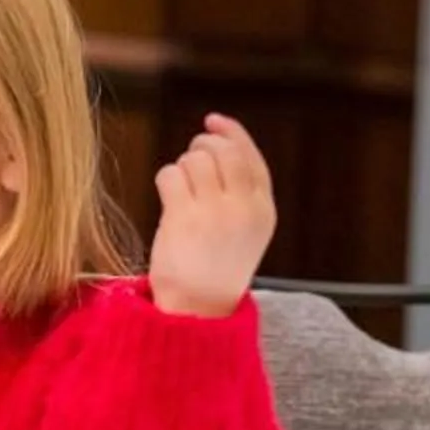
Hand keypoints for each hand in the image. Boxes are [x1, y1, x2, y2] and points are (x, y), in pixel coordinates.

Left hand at [147, 114, 274, 317]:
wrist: (198, 309)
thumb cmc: (216, 268)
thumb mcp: (245, 230)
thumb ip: (241, 191)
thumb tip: (218, 141)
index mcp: (264, 211)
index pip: (252, 157)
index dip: (232, 133)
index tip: (213, 120)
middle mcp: (244, 209)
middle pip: (223, 151)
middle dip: (202, 145)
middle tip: (190, 157)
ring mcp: (215, 212)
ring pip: (195, 159)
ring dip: (183, 166)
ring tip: (181, 190)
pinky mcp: (184, 218)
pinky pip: (171, 174)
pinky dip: (166, 179)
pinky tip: (168, 198)